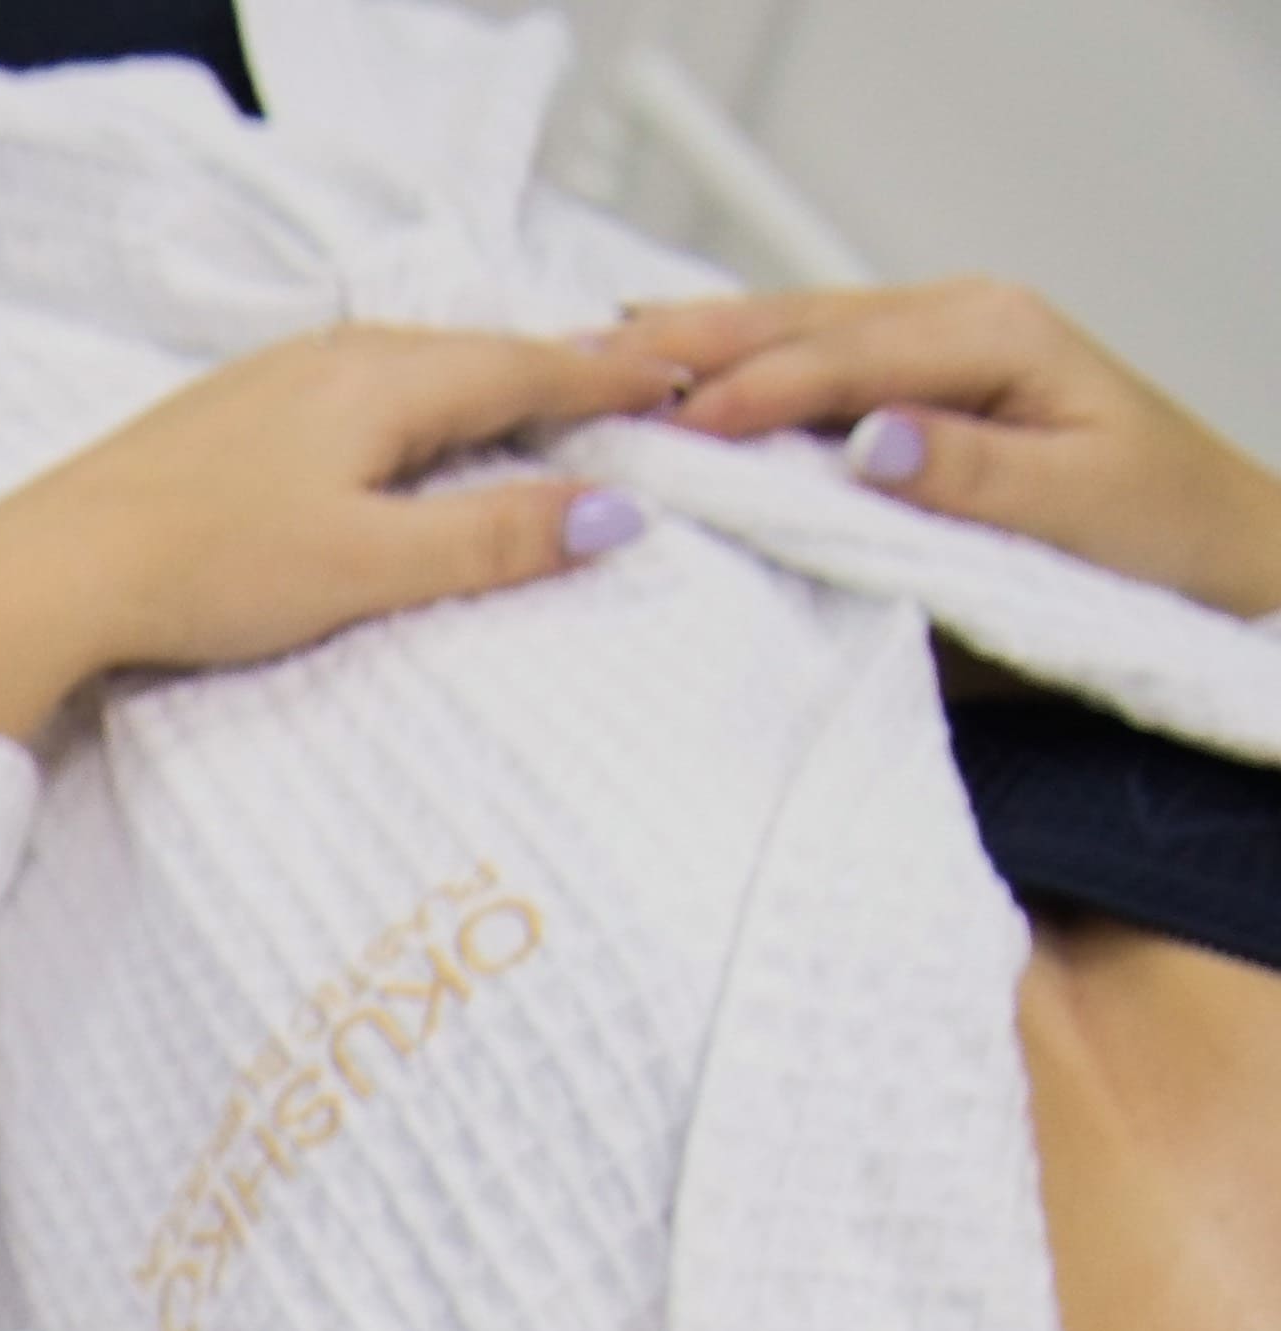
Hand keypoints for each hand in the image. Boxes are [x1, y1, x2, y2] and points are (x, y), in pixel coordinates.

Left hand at [0, 328, 674, 747]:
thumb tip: (613, 514)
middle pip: (470, 357)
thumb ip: (492, 539)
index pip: (524, 364)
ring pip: (408, 371)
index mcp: (380, 380)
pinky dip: (409, 408)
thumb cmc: (201, 570)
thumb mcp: (367, 565)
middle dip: (552, 371)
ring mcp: (268, 382)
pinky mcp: (224, 419)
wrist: (44, 573)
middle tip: (632, 383)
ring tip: (538, 404)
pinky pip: (351, 394)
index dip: (607, 376)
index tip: (678, 378)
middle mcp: (328, 358)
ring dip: (478, 386)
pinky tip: (403, 435)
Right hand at [606, 281, 1280, 616]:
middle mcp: (957, 322)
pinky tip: (661, 378)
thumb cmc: (1155, 534)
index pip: (842, 355)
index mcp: (995, 337)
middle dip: (687, 344)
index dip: (744, 388)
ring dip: (690, 348)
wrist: (1211, 551)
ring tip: (587, 364)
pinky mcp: (906, 387)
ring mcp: (928, 347)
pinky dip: (725, 371)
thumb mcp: (1076, 507)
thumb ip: (971, 473)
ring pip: (788, 331)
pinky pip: (802, 366)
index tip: (658, 429)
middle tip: (578, 370)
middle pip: (796, 320)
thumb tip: (869, 440)